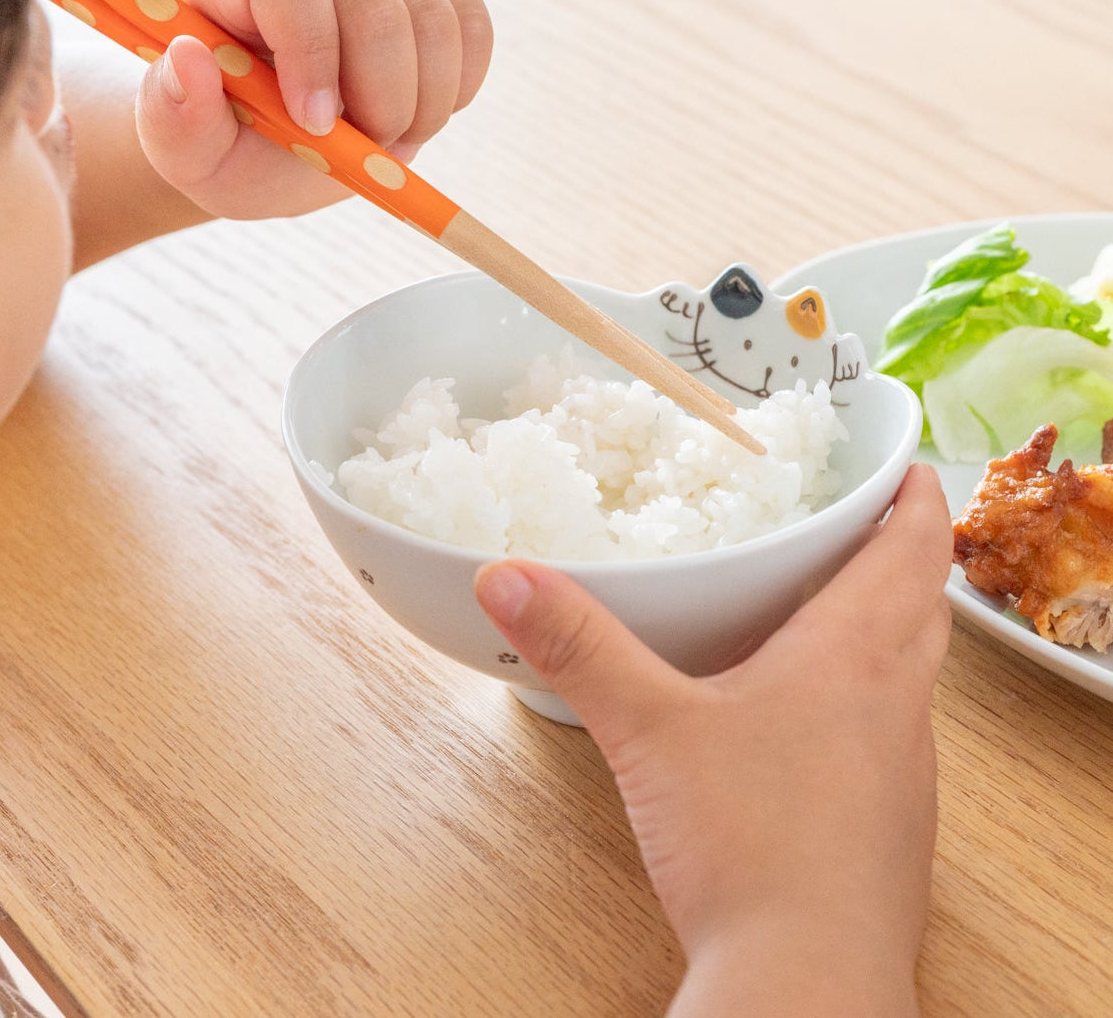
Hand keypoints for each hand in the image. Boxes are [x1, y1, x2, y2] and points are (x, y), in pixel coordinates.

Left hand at [134, 0, 492, 218]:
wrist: (277, 140)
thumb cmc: (231, 144)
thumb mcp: (189, 153)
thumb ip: (173, 118)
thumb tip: (189, 60)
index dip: (314, 50)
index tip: (315, 124)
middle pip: (377, 3)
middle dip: (384, 99)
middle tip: (366, 148)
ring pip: (436, 17)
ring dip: (427, 102)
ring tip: (391, 136)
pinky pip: (473, 25)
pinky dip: (462, 84)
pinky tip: (424, 108)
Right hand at [475, 464, 951, 1016]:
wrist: (805, 984)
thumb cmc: (750, 848)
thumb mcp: (648, 729)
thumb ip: (579, 646)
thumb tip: (507, 576)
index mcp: (854, 659)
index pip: (913, 553)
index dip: (917, 500)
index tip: (909, 466)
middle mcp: (896, 707)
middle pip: (924, 607)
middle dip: (905, 555)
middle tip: (868, 523)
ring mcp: (903, 772)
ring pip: (914, 674)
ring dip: (892, 628)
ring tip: (840, 607)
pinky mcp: (889, 826)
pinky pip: (894, 735)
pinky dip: (869, 699)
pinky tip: (811, 722)